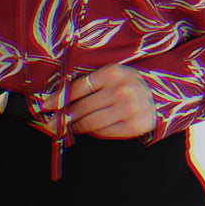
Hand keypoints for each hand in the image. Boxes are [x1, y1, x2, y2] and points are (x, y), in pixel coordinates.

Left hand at [32, 65, 155, 139]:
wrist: (159, 95)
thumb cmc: (128, 83)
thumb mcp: (111, 75)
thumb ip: (88, 83)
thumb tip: (57, 100)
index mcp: (113, 72)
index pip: (78, 88)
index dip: (58, 98)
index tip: (46, 107)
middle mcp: (122, 90)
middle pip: (82, 108)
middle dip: (64, 117)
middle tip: (52, 123)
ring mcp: (129, 109)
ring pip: (91, 123)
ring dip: (77, 126)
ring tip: (71, 126)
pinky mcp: (134, 126)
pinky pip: (104, 132)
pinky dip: (94, 132)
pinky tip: (91, 128)